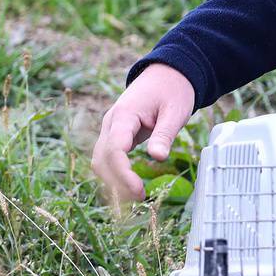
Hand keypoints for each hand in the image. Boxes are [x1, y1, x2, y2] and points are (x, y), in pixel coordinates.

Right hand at [92, 62, 194, 206]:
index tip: (138, 191)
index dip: (123, 174)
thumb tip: (158, 157)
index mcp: (124, 115)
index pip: (114, 150)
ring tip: (134, 200)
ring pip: (101, 161)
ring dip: (113, 182)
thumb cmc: (173, 90)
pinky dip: (114, 175)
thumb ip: (164, 134)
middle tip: (139, 201)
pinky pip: (108, 158)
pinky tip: (128, 189)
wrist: (167, 74)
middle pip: (102, 159)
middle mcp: (111, 123)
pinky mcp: (116, 135)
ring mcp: (110, 129)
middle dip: (116, 183)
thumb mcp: (175, 111)